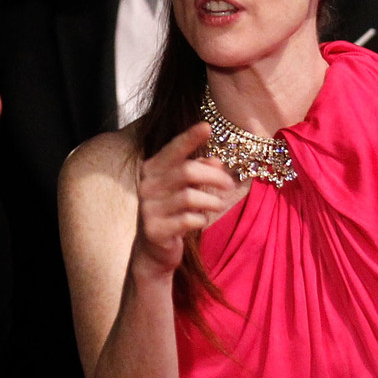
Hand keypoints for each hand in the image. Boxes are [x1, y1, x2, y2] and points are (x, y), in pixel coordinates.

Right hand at [131, 122, 240, 277]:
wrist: (153, 250)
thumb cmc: (172, 211)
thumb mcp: (185, 188)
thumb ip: (198, 172)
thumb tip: (217, 162)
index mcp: (152, 169)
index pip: (173, 149)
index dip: (189, 138)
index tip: (206, 127)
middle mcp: (147, 186)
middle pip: (186, 171)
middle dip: (214, 177)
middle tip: (231, 184)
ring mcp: (149, 208)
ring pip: (190, 197)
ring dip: (211, 200)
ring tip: (219, 204)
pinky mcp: (155, 229)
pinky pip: (188, 220)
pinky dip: (201, 219)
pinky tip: (201, 221)